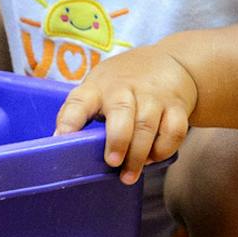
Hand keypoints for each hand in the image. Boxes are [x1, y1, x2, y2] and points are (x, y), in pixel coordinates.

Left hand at [54, 47, 200, 183]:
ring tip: (129, 175)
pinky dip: (163, 149)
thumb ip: (82, 113)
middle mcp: (124, 90)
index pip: (79, 102)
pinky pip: (174, 131)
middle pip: (121, 113)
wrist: (167, 61)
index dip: (69, 120)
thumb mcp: (97, 88)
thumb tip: (61, 141)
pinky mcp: (176, 106)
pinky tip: (153, 158)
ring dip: (138, 155)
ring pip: (147, 126)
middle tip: (112, 162)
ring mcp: (152, 97)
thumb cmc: (121, 84)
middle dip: (117, 140)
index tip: (62, 138)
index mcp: (97, 88)